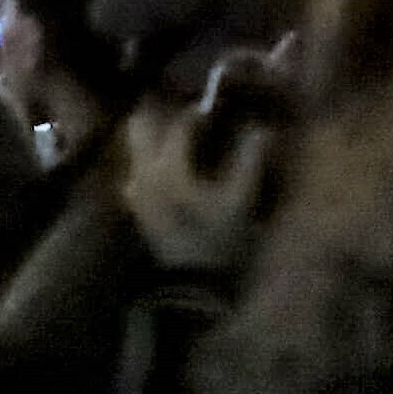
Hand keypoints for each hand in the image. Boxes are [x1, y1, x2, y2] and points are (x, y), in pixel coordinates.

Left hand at [111, 58, 284, 274]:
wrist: (192, 283)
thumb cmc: (221, 240)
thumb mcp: (241, 200)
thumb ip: (249, 159)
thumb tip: (259, 127)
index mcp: (168, 167)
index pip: (179, 124)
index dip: (199, 113)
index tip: (217, 110)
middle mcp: (142, 171)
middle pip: (142, 124)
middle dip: (164, 114)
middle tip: (193, 118)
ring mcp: (133, 186)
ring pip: (135, 143)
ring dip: (157, 133)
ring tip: (188, 139)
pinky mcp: (134, 201)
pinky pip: (138, 164)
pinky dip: (153, 154)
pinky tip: (179, 165)